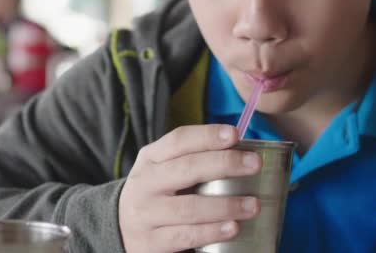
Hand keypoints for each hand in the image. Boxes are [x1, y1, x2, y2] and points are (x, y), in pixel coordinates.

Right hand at [119, 125, 261, 252]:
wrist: (121, 229)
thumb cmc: (157, 193)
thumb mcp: (163, 170)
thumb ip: (192, 159)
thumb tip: (242, 151)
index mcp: (150, 158)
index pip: (178, 140)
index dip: (207, 135)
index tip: (235, 134)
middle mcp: (145, 183)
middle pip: (186, 169)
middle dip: (224, 164)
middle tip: (254, 164)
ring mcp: (146, 214)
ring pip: (188, 207)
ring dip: (225, 205)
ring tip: (252, 204)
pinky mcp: (150, 243)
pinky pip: (186, 237)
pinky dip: (211, 232)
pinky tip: (232, 228)